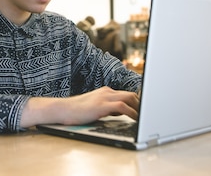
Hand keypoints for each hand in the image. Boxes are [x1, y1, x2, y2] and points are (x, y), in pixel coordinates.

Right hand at [20, 87, 138, 127]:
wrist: (63, 109)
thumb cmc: (77, 111)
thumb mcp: (95, 107)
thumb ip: (108, 107)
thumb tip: (121, 112)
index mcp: (105, 91)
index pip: (126, 93)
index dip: (137, 101)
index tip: (144, 108)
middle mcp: (106, 92)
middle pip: (131, 94)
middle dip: (141, 104)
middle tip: (147, 114)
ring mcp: (104, 97)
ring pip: (129, 97)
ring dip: (139, 108)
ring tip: (144, 117)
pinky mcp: (101, 105)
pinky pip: (122, 106)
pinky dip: (132, 112)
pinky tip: (135, 119)